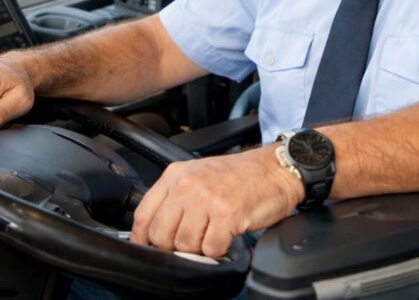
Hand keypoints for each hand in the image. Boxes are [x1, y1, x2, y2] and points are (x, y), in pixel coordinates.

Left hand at [130, 145, 303, 257]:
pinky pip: (211, 248)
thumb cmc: (240, 175)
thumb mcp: (198, 175)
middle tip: (190, 244)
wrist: (276, 168)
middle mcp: (187, 185)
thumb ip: (175, 198)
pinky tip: (226, 236)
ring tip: (212, 235)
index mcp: (176, 175)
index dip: (142, 239)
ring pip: (185, 245)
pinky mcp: (227, 214)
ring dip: (199, 249)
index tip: (148, 248)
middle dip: (173, 247)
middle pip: (160, 235)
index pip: (143, 214)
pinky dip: (219, 249)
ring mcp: (206, 199)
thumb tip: (156, 230)